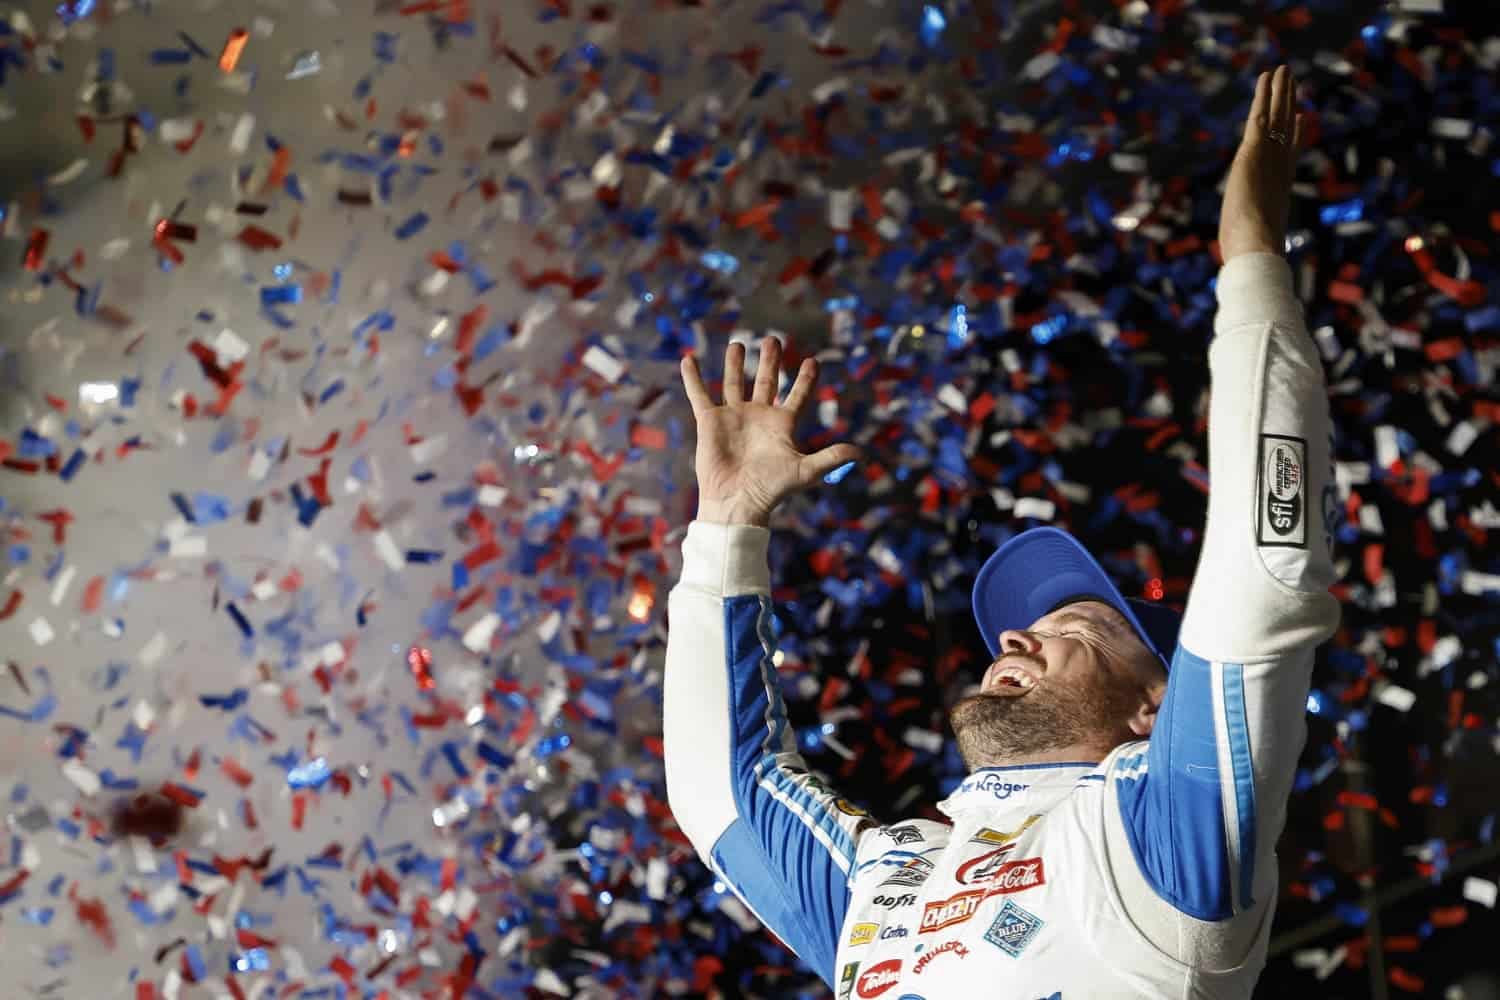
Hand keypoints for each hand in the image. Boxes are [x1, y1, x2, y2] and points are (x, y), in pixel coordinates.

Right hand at [679, 338, 860, 526]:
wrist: (737, 502)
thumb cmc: (771, 489)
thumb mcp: (805, 471)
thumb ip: (831, 458)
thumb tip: (860, 454)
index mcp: (782, 425)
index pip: (797, 395)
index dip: (805, 379)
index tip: (812, 361)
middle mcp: (758, 417)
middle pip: (766, 382)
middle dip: (770, 361)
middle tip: (773, 340)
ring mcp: (733, 417)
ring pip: (734, 383)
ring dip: (736, 364)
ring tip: (739, 344)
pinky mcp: (710, 421)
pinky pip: (699, 395)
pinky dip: (693, 378)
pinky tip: (689, 359)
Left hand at [1219, 64, 1306, 262]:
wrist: (1257, 249)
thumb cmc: (1254, 257)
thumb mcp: (1254, 243)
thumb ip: (1255, 243)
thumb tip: (1252, 266)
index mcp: (1279, 187)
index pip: (1290, 155)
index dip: (1296, 136)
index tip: (1301, 119)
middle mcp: (1279, 168)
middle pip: (1287, 128)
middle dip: (1289, 105)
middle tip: (1292, 83)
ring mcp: (1269, 159)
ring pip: (1277, 117)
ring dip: (1279, 92)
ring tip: (1282, 70)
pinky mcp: (1253, 153)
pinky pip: (1261, 116)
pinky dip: (1265, 96)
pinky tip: (1268, 78)